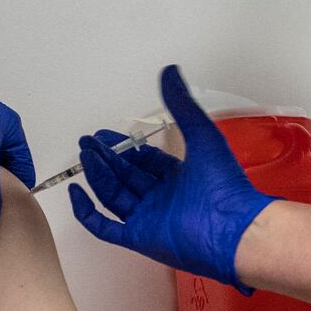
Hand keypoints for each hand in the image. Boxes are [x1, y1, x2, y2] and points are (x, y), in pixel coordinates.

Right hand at [68, 65, 277, 292]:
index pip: (146, 161)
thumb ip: (182, 104)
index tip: (108, 137)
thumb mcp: (201, 134)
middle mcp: (163, 198)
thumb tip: (169, 73)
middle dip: (106, 158)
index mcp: (179, 177)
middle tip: (89, 142)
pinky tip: (77, 193)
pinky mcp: (140, 237)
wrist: (232, 228)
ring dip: (97, 175)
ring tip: (85, 154)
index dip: (125, 148)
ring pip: (113, 195)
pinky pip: (106, 227)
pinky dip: (87, 212)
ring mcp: (150, 218)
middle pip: (125, 176)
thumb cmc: (224, 186)